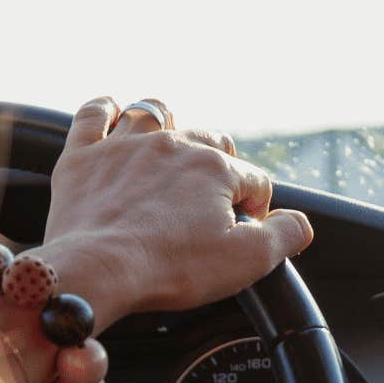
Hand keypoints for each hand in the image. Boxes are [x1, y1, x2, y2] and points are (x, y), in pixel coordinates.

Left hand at [37, 96, 313, 328]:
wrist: (97, 272)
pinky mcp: (83, 156)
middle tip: (211, 202)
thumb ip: (287, 235)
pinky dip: (105, 110)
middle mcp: (173, 145)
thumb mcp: (249, 261)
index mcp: (215, 169)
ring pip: (155, 113)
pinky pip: (94, 114)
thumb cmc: (172, 267)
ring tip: (170, 150)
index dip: (255, 210)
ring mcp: (124, 146)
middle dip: (218, 165)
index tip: (242, 235)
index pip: (253, 180)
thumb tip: (300, 222)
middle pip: (210, 139)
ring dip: (168, 126)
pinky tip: (112, 115)